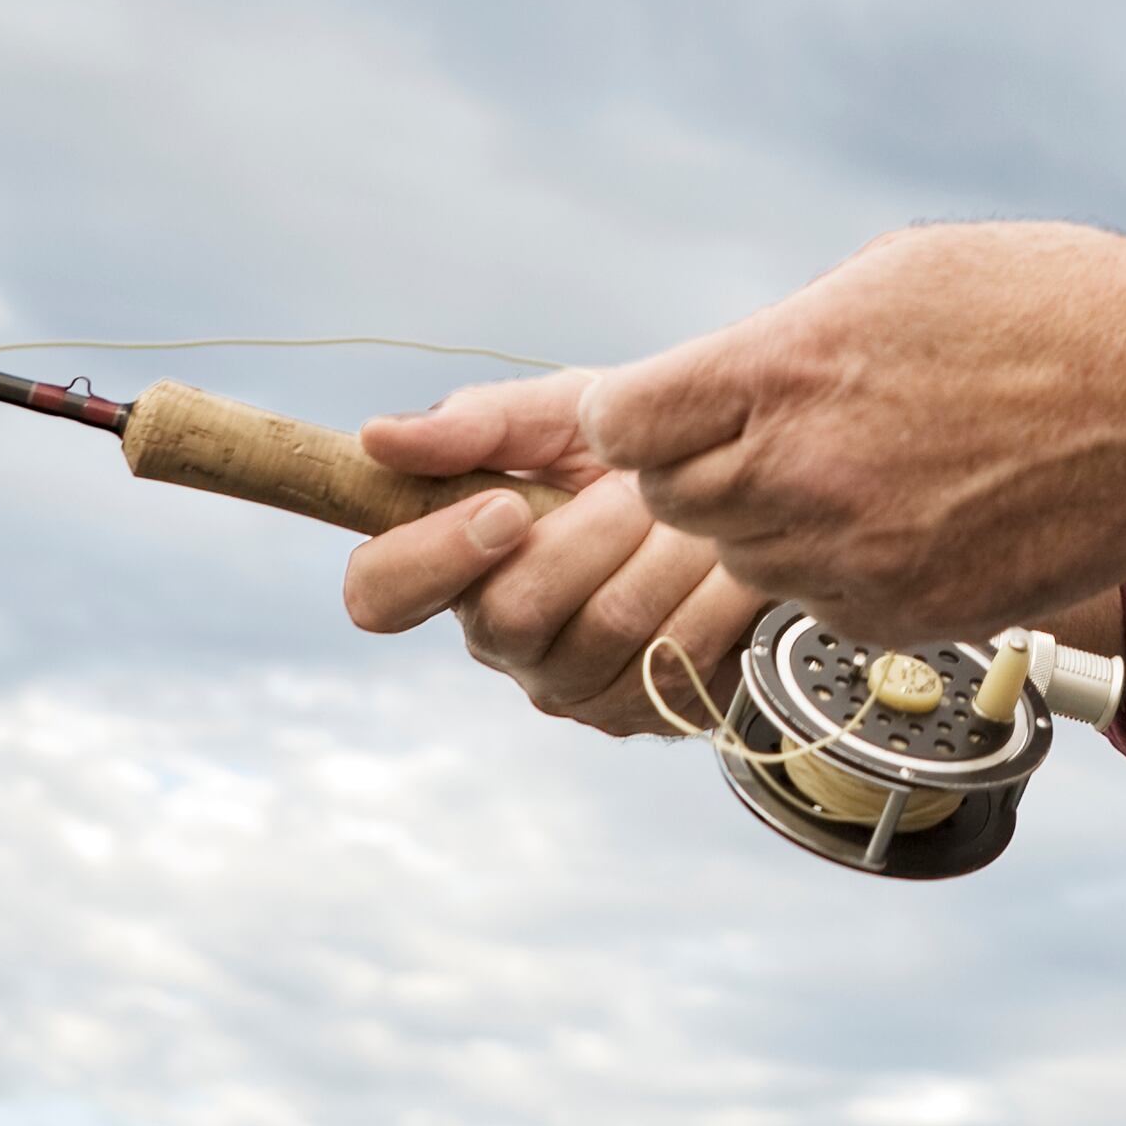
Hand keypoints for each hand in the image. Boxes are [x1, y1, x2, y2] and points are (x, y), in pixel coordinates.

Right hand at [339, 370, 764, 736]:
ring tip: (688, 515)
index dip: (430, 557)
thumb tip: (378, 438)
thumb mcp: (565, 416)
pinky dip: (710, 597)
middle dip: (588, 535)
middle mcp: (501, 638)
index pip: (379, 592)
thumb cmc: (634, 456)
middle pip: (508, 614)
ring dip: (659, 556)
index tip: (506, 508)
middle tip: (636, 488)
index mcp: (457, 563)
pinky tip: (723, 561)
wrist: (747, 495)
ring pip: (600, 636)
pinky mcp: (644, 710)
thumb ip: (482, 421)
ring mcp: (571, 685)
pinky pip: (672, 665)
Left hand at [585, 223, 1125, 651]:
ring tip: (855, 465)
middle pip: (670, 499)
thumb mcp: (896, 274)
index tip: (660, 405)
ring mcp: (853, 559)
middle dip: (697, 464)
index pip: (622, 424)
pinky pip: (820, 601)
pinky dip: (840, 566)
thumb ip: (787, 339)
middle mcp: (802, 475)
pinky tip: (908, 512)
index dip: (633, 413)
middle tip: (767, 430)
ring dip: (768, 519)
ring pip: (744, 558)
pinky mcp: (903, 618)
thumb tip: (728, 380)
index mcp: (787, 371)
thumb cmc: (1051, 310)